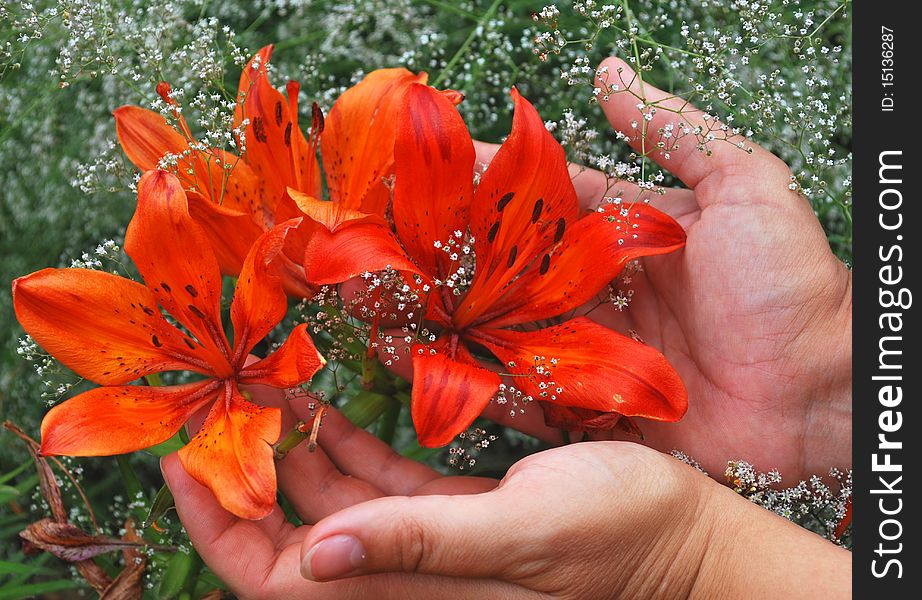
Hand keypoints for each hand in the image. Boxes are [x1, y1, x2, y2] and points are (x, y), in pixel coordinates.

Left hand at [162, 392, 849, 598]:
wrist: (682, 538)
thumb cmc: (620, 536)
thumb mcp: (525, 531)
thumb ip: (425, 543)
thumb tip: (322, 553)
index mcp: (410, 590)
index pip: (279, 579)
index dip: (221, 525)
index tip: (182, 459)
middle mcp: (405, 573)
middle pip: (291, 539)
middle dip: (246, 479)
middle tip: (215, 410)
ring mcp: (427, 542)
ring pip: (330, 504)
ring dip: (291, 454)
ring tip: (260, 393)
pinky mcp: (453, 512)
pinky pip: (376, 484)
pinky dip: (343, 446)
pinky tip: (322, 408)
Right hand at [380, 57, 850, 481]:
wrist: (821, 396)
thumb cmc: (791, 286)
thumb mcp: (744, 185)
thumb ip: (673, 131)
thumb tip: (610, 71)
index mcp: (618, 233)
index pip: (528, 196)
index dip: (472, 177)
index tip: (413, 159)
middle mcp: (589, 290)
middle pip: (494, 266)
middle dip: (429, 249)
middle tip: (366, 235)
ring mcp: (581, 351)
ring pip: (489, 327)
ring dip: (427, 310)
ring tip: (364, 294)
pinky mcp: (583, 408)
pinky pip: (512, 391)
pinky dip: (461, 375)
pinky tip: (408, 355)